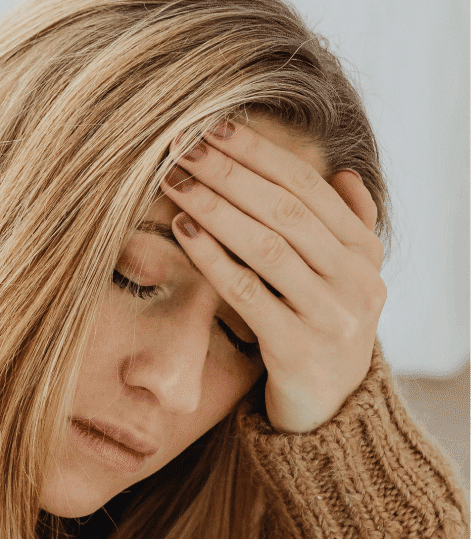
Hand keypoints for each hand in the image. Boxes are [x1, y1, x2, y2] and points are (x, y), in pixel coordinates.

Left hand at [161, 120, 386, 433]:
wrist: (332, 412)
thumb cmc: (323, 332)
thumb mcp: (346, 279)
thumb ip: (350, 227)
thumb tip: (343, 172)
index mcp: (364, 253)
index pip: (308, 188)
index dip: (259, 154)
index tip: (213, 127)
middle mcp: (356, 279)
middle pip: (285, 210)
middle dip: (229, 173)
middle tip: (182, 147)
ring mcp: (330, 315)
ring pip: (267, 246)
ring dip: (216, 208)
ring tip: (175, 182)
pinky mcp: (298, 349)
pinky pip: (249, 293)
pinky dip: (213, 259)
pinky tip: (183, 232)